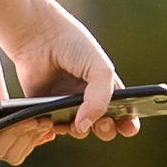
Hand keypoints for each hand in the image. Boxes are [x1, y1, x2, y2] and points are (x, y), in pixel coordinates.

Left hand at [0, 0, 135, 163]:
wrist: (37, 35)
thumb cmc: (72, 45)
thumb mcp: (99, 69)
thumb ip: (101, 99)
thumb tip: (86, 126)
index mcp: (106, 86)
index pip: (124, 112)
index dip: (129, 124)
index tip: (129, 128)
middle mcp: (87, 98)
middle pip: (103, 126)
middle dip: (107, 130)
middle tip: (103, 123)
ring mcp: (66, 104)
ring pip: (79, 129)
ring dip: (81, 131)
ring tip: (77, 121)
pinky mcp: (44, 106)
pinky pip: (53, 126)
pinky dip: (57, 129)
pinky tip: (57, 121)